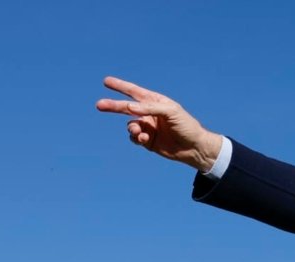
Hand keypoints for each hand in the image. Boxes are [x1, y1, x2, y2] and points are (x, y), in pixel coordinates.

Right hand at [96, 77, 223, 171]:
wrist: (195, 148)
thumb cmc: (186, 126)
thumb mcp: (171, 112)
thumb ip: (150, 108)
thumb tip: (129, 108)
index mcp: (155, 102)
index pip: (134, 92)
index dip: (120, 86)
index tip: (106, 81)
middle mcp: (149, 113)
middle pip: (125, 108)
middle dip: (112, 106)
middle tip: (99, 105)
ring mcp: (148, 127)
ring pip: (130, 125)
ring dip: (132, 128)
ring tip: (140, 132)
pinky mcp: (148, 141)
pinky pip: (135, 138)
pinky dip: (137, 138)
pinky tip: (145, 139)